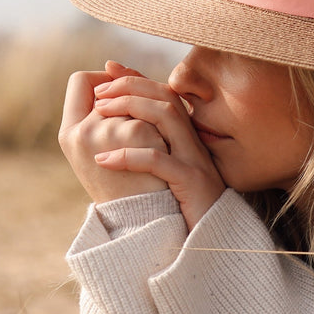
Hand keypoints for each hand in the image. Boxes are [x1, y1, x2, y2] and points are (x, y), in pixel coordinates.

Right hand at [59, 65, 168, 203]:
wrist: (148, 222)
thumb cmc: (130, 184)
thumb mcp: (108, 145)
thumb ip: (107, 110)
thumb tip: (114, 65)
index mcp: (68, 134)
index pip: (80, 81)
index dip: (104, 82)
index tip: (122, 100)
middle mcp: (78, 132)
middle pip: (111, 87)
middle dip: (130, 102)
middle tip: (144, 132)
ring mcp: (103, 132)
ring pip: (133, 99)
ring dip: (149, 117)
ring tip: (154, 146)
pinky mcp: (131, 134)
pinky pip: (152, 112)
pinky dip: (163, 128)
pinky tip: (165, 151)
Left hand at [90, 61, 225, 229]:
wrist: (214, 244)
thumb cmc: (186, 211)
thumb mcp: (170, 175)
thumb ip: (155, 150)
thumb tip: (121, 134)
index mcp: (188, 138)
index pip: (163, 93)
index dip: (136, 77)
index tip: (108, 70)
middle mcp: (194, 143)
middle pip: (165, 96)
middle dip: (129, 86)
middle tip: (99, 92)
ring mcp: (194, 161)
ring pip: (165, 117)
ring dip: (129, 108)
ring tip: (99, 113)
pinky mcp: (191, 182)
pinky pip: (158, 161)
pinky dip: (128, 156)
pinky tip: (102, 160)